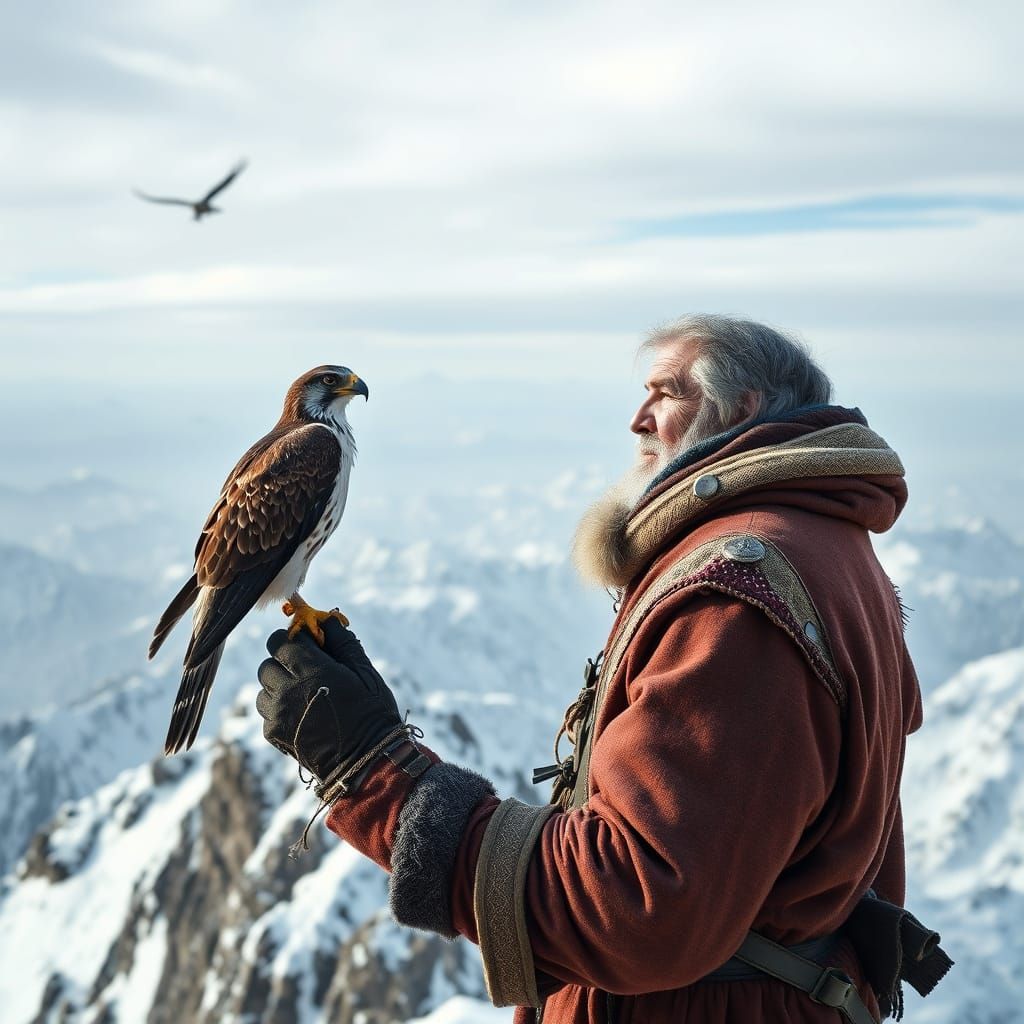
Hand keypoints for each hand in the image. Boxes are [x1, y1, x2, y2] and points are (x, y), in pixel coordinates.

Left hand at [256, 618, 403, 791]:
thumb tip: (327, 619)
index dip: (294, 640)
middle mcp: (289, 690)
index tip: (308, 646)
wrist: (366, 761)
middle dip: (284, 661)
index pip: (281, 641)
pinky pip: (266, 710)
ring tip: (304, 694)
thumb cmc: (371, 712)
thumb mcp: (365, 671)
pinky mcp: (273, 733)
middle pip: (268, 662)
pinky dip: (278, 708)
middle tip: (307, 671)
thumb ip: (342, 642)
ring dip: (279, 686)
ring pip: (263, 686)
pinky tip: (302, 713)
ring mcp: (278, 713)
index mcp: (312, 670)